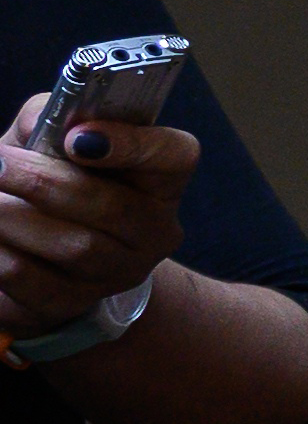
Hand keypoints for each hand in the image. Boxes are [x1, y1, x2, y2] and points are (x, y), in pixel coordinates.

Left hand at [0, 96, 189, 333]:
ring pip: (73, 247)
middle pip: (112, 207)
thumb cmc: (53, 182)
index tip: (77, 138)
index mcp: (160, 181)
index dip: (133, 145)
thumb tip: (40, 123)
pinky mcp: (74, 303)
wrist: (43, 254)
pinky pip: (30, 278)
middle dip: (44, 181)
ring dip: (12, 217)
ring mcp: (119, 272)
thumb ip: (52, 120)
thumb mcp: (53, 141)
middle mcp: (154, 231)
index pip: (175, 156)